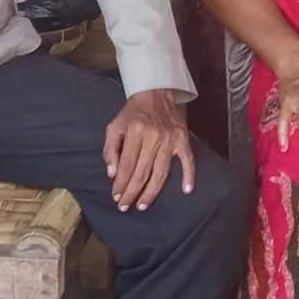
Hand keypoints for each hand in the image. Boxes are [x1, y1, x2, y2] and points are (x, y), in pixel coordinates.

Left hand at [103, 90, 194, 211]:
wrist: (157, 91)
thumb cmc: (134, 112)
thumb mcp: (115, 125)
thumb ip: (110, 149)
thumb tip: (112, 174)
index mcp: (134, 132)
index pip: (126, 165)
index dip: (120, 184)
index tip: (116, 197)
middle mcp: (153, 136)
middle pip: (141, 172)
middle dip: (132, 192)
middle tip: (126, 206)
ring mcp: (170, 139)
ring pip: (161, 172)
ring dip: (151, 192)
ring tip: (143, 205)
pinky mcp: (183, 139)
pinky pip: (187, 160)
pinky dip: (188, 175)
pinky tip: (187, 190)